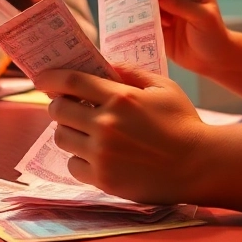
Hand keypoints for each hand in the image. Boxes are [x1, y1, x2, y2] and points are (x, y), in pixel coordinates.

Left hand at [38, 66, 208, 203]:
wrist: (200, 166)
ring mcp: (103, 154)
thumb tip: (103, 62)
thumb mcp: (162, 87)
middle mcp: (106, 125)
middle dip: (59, 104)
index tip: (41, 78)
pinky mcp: (104, 179)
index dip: (50, 77)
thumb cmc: (183, 123)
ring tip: (82, 130)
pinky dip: (79, 159)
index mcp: (120, 97)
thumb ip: (130, 72)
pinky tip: (95, 155)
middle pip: (59, 110)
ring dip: (68, 131)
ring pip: (62, 137)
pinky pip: (73, 165)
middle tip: (68, 106)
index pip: (72, 81)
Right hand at [132, 0, 229, 76]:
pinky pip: (143, 19)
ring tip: (133, 5)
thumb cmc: (214, 35)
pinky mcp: (157, 25)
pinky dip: (136, 18)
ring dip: (138, 0)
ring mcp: (165, 9)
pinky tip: (130, 19)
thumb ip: (181, 4)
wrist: (213, 61)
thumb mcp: (202, 17)